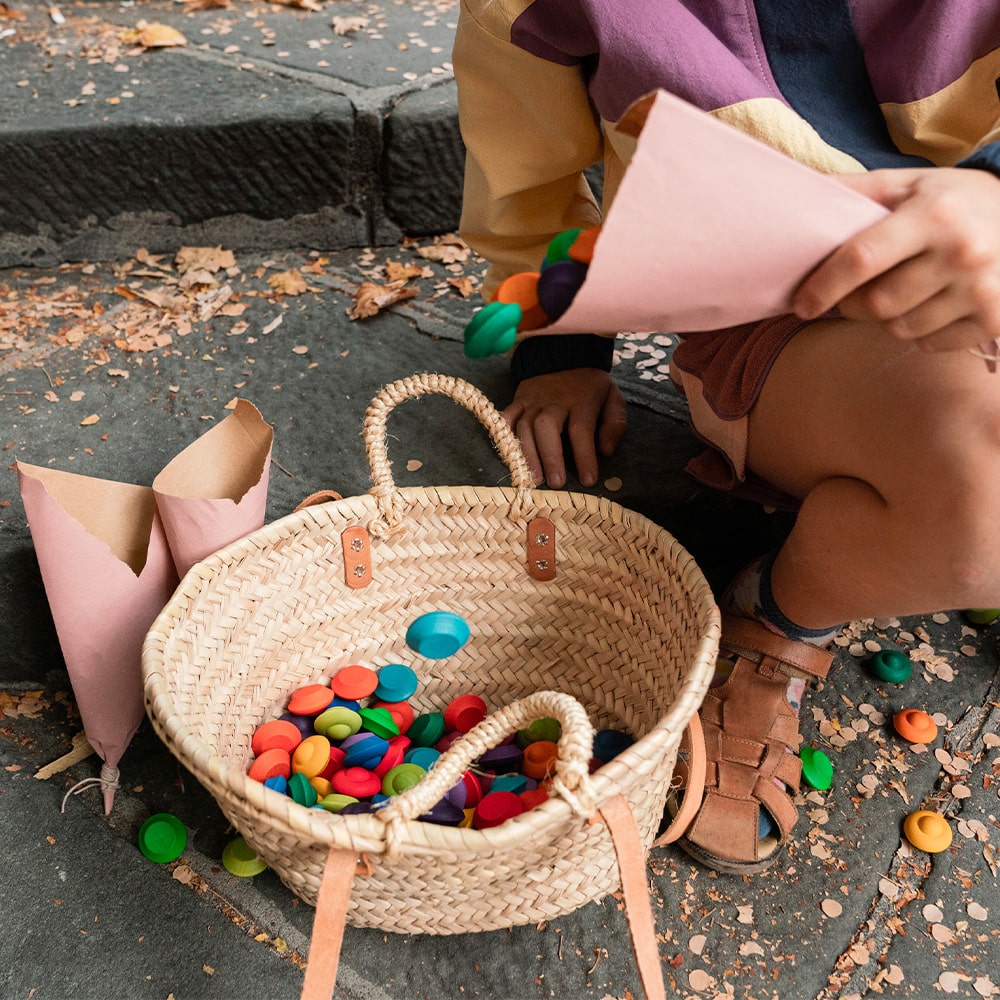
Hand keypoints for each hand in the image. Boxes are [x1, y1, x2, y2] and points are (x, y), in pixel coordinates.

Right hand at [502, 368, 626, 487]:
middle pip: (547, 427)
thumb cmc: (590, 385)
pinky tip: (508, 456)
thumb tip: (606, 451)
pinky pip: (506, 418)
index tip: (588, 480)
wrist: (563, 354)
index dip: (584, 456)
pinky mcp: (518, 401)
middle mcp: (554, 401)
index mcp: (581, 400)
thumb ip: (615, 425)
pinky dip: (503, 436)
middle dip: (550, 456)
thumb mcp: (613, 398)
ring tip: (533, 478)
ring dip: (527, 454)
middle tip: (555, 483)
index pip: (581, 430)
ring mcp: (532, 401)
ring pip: (524, 426)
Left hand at [792, 167, 999, 352]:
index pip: (861, 259)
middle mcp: (962, 253)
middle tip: (855, 291)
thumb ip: (857, 191)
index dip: (823, 285)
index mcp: (935, 214)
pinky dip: (921, 332)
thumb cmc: (957, 202)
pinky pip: (929, 344)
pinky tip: (933, 304)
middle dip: (851, 303)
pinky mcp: (995, 319)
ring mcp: (982, 290)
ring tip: (903, 290)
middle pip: (875, 304)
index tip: (802, 303)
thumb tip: (798, 192)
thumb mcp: (912, 183)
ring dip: (887, 318)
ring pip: (899, 329)